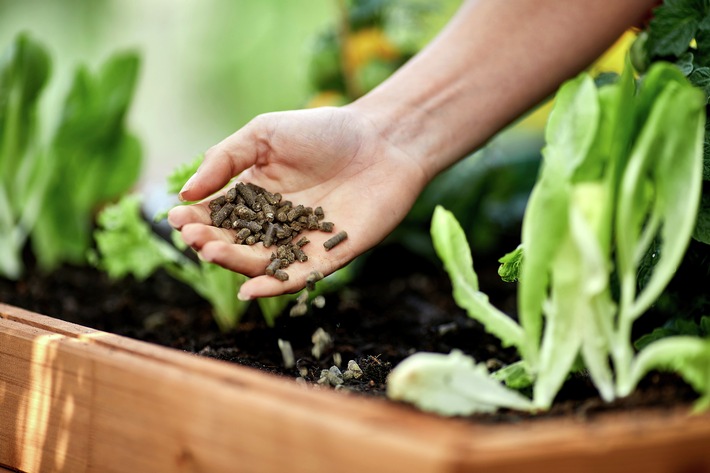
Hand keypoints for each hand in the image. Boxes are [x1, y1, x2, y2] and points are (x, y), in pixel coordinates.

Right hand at [168, 106, 427, 298]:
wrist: (382, 140)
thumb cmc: (324, 131)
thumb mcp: (264, 134)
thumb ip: (225, 160)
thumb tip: (186, 193)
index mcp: (255, 195)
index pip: (217, 214)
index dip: (195, 218)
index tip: (176, 216)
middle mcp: (273, 223)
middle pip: (234, 241)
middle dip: (209, 241)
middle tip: (192, 236)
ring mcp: (299, 242)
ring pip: (259, 262)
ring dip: (233, 262)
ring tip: (211, 251)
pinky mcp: (327, 258)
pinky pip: (296, 277)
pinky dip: (273, 288)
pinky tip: (250, 290)